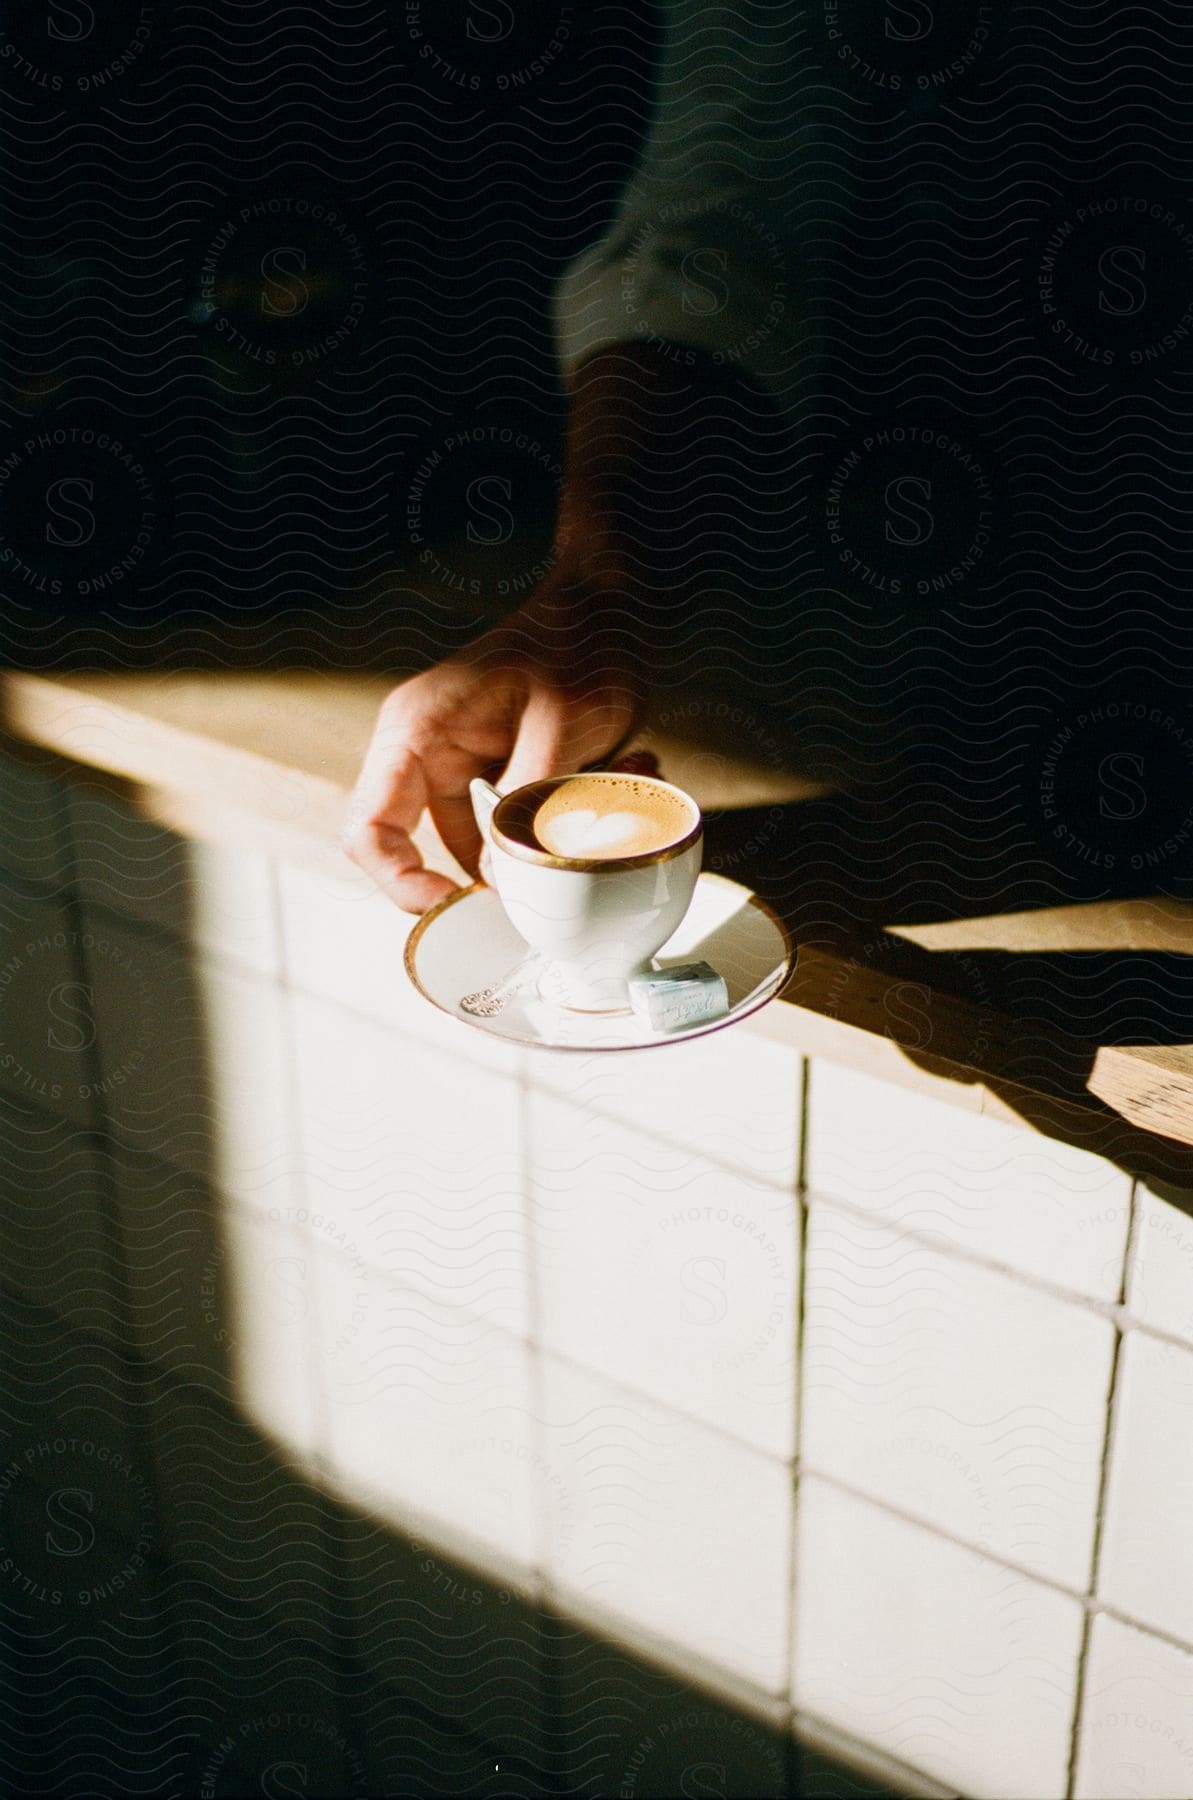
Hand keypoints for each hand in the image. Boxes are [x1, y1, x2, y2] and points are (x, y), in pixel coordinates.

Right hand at [344, 561, 644, 913]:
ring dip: (532, 848)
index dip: (399, 883)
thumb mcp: (563, 724)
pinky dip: (554, 824)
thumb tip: (502, 879)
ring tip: (600, 806)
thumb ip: (528, 803)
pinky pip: (509, 824)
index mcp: (417, 730)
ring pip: (475, 845)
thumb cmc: (581, 640)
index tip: (455, 905)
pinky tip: (613, 784)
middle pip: (414, 848)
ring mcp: (458, 763)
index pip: (368, 830)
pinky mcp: (493, 773)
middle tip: (539, 883)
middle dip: (483, 876)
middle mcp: (425, 751)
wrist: (610, 601)